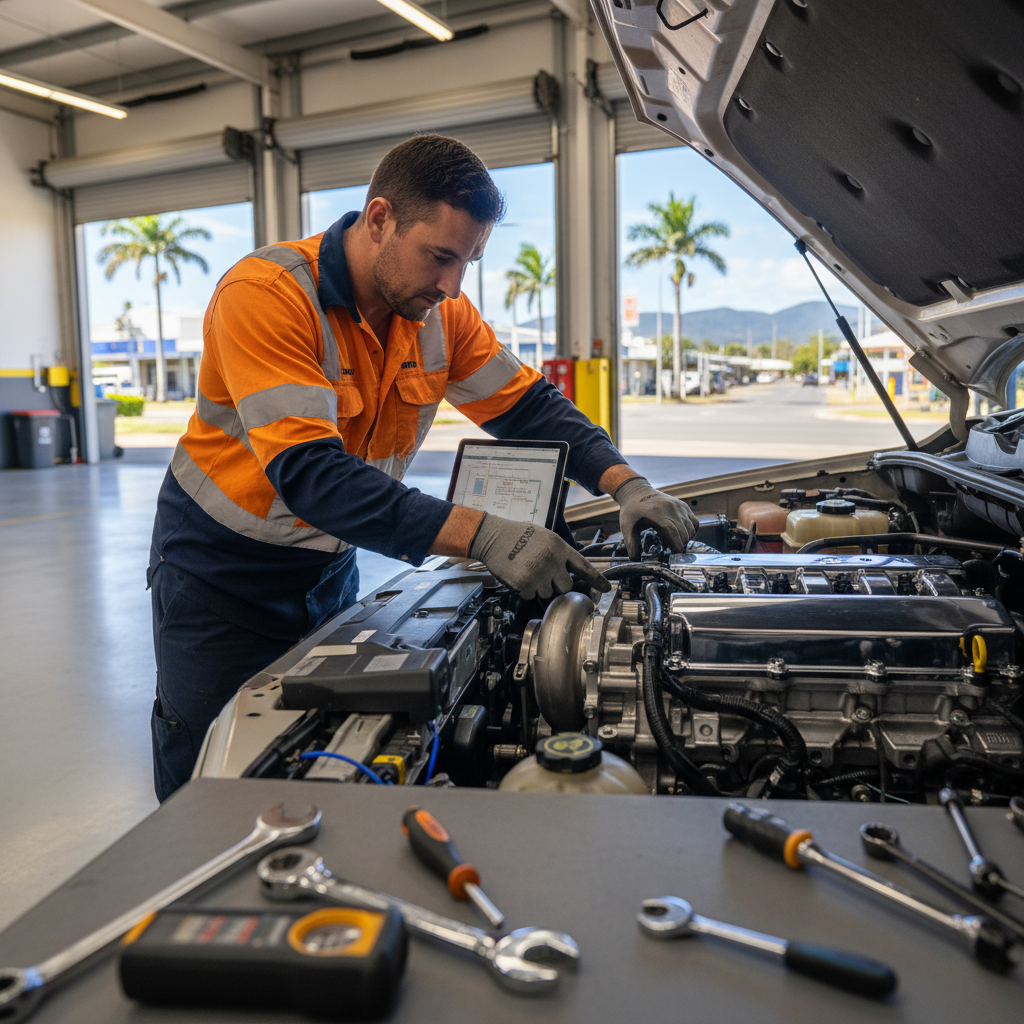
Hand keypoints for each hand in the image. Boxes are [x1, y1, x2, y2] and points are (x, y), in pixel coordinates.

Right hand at [469, 514, 610, 599]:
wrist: (493, 536)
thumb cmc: (517, 534)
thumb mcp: (545, 536)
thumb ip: (559, 552)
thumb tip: (570, 569)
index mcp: (559, 547)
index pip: (583, 566)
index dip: (596, 579)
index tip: (606, 589)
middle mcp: (552, 561)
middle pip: (566, 586)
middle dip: (556, 583)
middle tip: (543, 573)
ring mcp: (539, 573)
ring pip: (547, 592)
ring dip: (538, 586)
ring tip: (526, 569)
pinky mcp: (525, 583)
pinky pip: (531, 595)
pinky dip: (525, 589)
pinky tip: (518, 574)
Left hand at [614, 477, 698, 559]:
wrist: (637, 492)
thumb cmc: (632, 511)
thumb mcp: (627, 528)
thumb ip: (632, 545)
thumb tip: (636, 562)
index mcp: (656, 514)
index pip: (672, 531)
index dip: (676, 546)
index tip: (673, 556)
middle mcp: (671, 509)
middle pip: (683, 533)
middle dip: (679, 545)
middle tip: (669, 550)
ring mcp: (679, 506)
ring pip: (691, 529)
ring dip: (685, 539)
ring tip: (672, 541)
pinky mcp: (683, 506)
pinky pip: (694, 522)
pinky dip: (690, 532)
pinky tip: (680, 534)